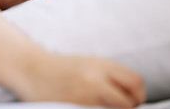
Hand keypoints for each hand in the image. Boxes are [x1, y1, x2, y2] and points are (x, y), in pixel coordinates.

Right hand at [17, 53, 145, 107]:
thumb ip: (109, 75)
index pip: (135, 81)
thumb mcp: (87, 64)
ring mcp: (83, 96)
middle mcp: (94, 79)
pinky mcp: (72, 108)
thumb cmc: (60, 68)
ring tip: (102, 108)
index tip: (133, 101)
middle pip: (128, 102)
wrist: (30, 69)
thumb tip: (131, 95)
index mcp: (100, 64)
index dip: (138, 95)